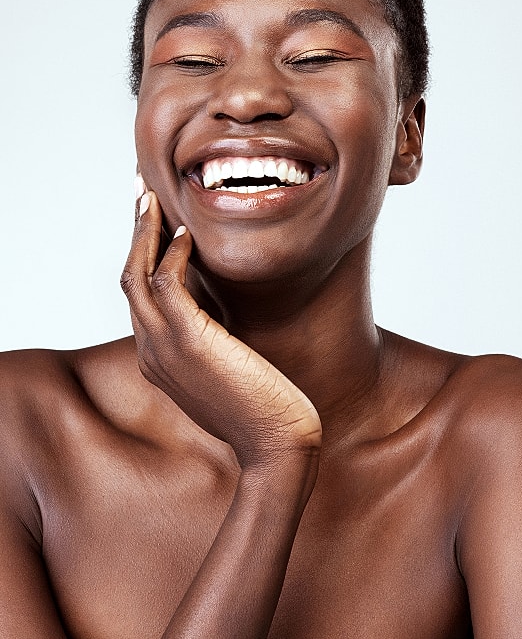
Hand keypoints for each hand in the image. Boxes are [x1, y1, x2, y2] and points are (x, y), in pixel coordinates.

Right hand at [120, 187, 321, 472]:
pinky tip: (187, 233)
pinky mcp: (188, 342)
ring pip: (137, 275)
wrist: (276, 445)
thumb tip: (222, 313)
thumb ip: (214, 341)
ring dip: (144, 231)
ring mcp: (164, 348)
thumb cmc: (263, 409)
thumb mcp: (228, 368)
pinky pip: (165, 284)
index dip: (142, 254)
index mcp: (159, 358)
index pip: (140, 296)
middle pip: (129, 278)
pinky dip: (171, 254)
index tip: (154, 222)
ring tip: (153, 197)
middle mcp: (151, 352)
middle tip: (141, 193)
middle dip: (134, 232)